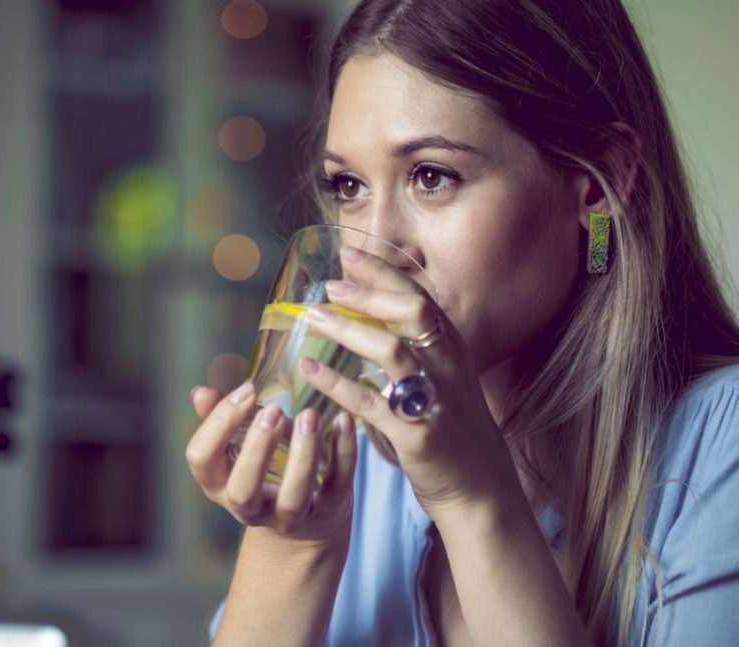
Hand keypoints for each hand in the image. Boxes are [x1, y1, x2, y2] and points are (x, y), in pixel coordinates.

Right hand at [185, 383, 356, 543]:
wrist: (306, 521)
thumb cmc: (265, 468)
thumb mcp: (240, 444)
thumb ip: (222, 418)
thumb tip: (199, 393)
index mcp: (219, 483)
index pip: (201, 459)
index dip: (218, 423)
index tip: (247, 389)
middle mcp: (248, 507)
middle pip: (242, 488)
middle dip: (257, 449)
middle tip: (275, 410)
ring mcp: (288, 516)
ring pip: (293, 496)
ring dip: (302, 455)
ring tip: (310, 415)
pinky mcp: (327, 512)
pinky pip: (337, 485)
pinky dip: (343, 454)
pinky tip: (344, 422)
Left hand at [298, 246, 522, 519]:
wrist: (479, 487)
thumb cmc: (451, 426)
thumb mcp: (444, 375)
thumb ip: (415, 344)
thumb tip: (371, 308)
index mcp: (452, 348)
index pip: (420, 295)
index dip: (384, 271)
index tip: (349, 252)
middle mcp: (448, 367)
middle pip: (413, 312)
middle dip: (370, 293)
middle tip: (330, 285)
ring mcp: (435, 399)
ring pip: (392, 352)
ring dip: (349, 330)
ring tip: (313, 319)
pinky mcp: (416, 434)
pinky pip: (371, 403)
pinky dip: (337, 384)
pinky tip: (309, 371)